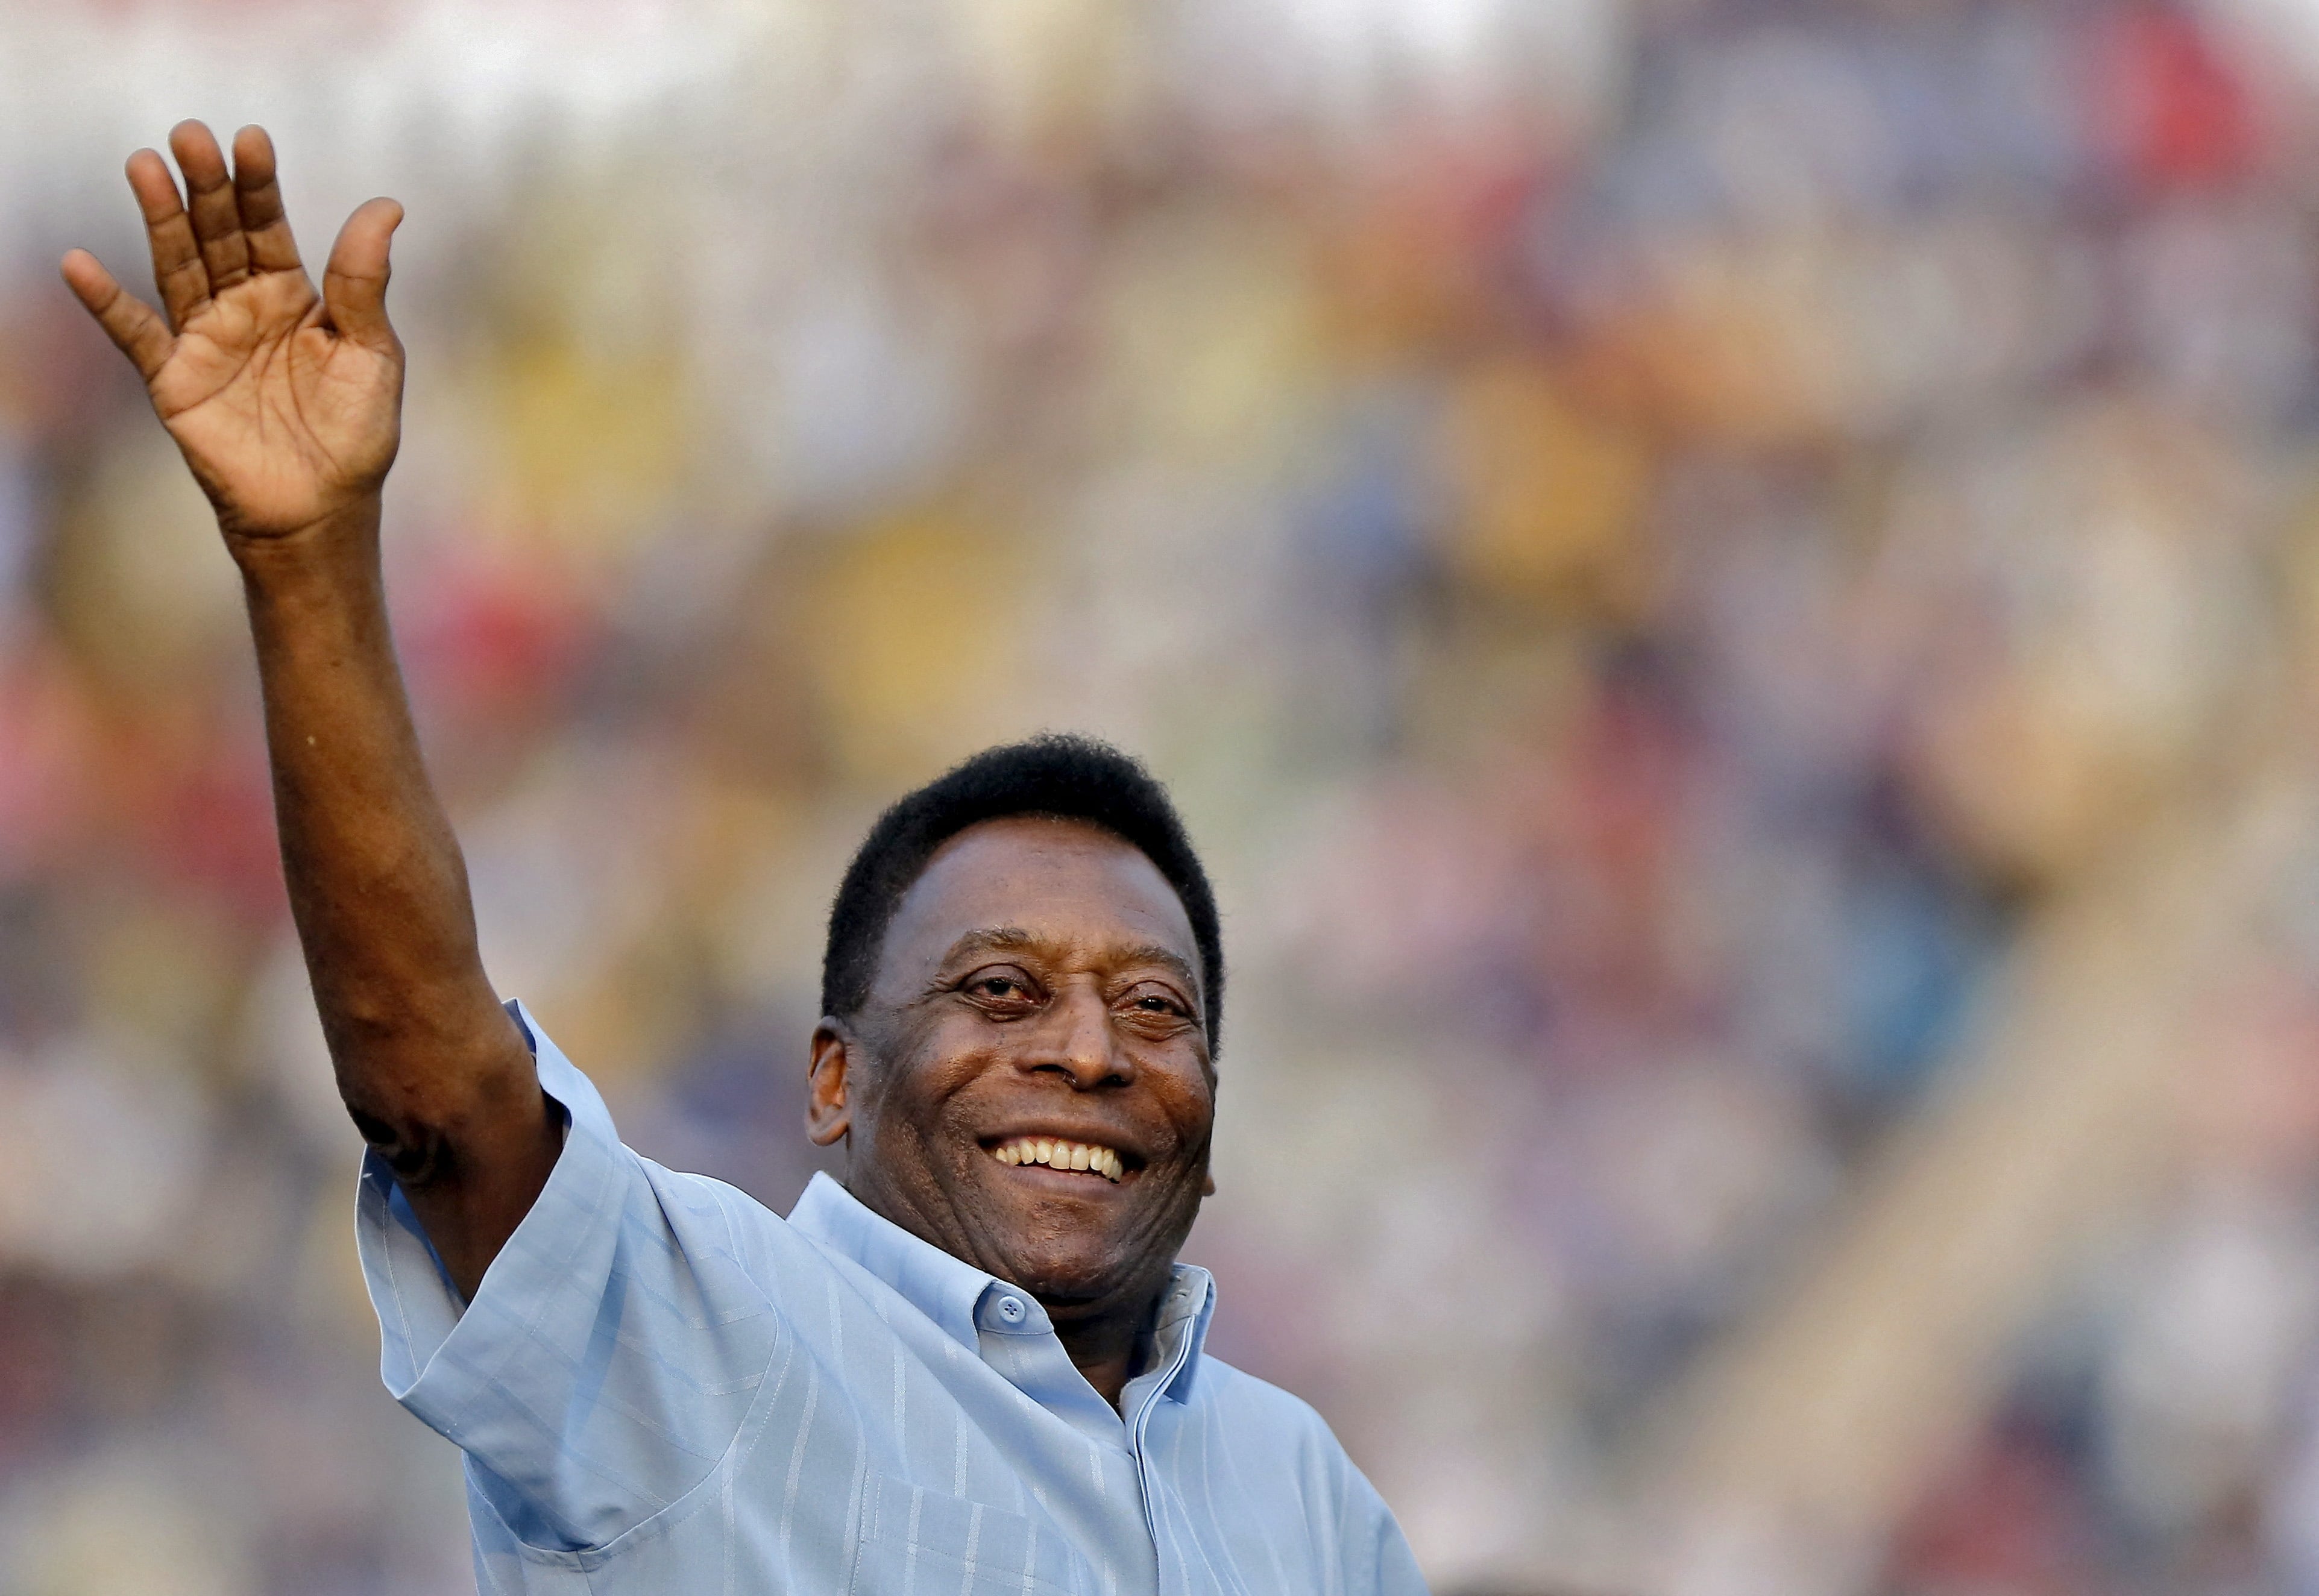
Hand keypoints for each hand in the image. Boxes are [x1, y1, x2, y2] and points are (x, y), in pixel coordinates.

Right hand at [61, 121, 404, 542]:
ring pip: (178, 266)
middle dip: (205, 186)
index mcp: (295, 296)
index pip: (269, 226)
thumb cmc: (355, 434)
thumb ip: (364, 283)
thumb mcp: (372, 353)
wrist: (324, 509)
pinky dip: (106, 302)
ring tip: (144, 165)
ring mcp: (206, 339)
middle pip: (218, 234)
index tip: (250, 139)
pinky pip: (136, 334)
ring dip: (159, 218)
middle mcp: (245, 307)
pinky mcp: (175, 380)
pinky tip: (80, 263)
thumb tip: (387, 205)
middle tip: (189, 135)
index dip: (259, 185)